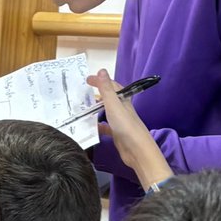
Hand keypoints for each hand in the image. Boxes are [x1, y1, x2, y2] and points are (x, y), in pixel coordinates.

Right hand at [88, 69, 171, 190]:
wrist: (137, 150)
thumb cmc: (126, 126)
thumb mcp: (114, 105)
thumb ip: (107, 89)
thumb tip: (102, 70)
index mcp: (123, 100)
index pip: (111, 86)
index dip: (100, 81)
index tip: (87, 79)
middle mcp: (122, 109)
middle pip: (109, 98)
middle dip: (98, 94)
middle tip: (83, 94)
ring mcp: (120, 122)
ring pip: (107, 112)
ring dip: (97, 110)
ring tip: (84, 110)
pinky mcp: (117, 134)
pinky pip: (106, 127)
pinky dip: (98, 126)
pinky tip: (90, 128)